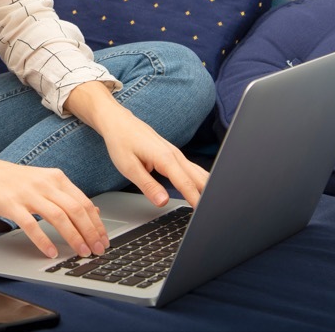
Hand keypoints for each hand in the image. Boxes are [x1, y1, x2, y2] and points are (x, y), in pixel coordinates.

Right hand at [0, 137, 107, 259]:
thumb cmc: (11, 179)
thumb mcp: (43, 181)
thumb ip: (65, 195)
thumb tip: (92, 211)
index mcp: (55, 177)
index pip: (83, 202)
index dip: (97, 223)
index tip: (104, 239)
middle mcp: (44, 183)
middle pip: (75, 210)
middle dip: (90, 232)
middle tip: (97, 250)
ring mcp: (28, 193)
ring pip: (58, 217)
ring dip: (73, 237)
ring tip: (80, 253)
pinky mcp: (11, 204)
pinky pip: (31, 225)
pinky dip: (43, 240)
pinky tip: (50, 252)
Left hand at [65, 81, 208, 207]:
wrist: (118, 121)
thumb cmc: (121, 141)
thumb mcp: (128, 167)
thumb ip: (147, 185)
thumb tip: (163, 202)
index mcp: (164, 157)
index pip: (185, 183)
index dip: (196, 200)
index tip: (204, 213)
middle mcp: (174, 154)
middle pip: (199, 177)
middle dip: (208, 194)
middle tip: (216, 212)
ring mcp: (176, 154)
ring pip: (199, 173)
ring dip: (208, 188)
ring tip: (215, 205)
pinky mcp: (174, 155)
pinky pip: (192, 169)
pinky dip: (200, 181)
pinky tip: (205, 191)